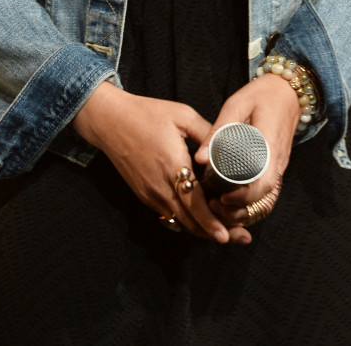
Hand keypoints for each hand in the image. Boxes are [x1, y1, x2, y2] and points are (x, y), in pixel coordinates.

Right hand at [72, 82, 251, 243]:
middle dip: (215, 232)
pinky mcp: (144, 195)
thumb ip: (208, 132)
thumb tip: (230, 146)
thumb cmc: (147, 113)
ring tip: (227, 232)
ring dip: (202, 229)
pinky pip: (169, 215)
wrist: (110, 120)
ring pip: (180, 222)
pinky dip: (187, 221)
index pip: (193, 202)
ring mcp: (150, 193)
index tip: (226, 235)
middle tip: (240, 237)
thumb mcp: (183, 115)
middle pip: (189, 220)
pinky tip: (202, 219)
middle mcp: (159, 186)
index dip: (210, 221)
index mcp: (171, 164)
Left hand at [194, 74, 300, 227]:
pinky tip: (232, 200)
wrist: (288, 91)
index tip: (221, 198)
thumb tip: (200, 158)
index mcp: (270, 144)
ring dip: (246, 208)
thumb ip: (219, 130)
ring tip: (220, 207)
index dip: (243, 196)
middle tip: (214, 206)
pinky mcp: (277, 166)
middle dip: (241, 208)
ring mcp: (280, 165)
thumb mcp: (236, 105)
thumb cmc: (261, 94)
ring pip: (268, 198)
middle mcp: (278, 160)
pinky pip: (268, 191)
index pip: (263, 182)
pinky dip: (252, 201)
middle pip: (266, 197)